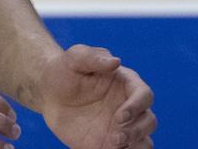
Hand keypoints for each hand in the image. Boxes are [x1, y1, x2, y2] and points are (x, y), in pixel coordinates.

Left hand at [39, 45, 155, 148]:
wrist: (49, 93)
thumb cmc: (65, 71)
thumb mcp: (75, 58)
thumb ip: (93, 57)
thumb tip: (116, 61)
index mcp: (127, 84)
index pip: (144, 96)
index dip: (137, 107)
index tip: (120, 116)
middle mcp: (129, 107)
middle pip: (148, 122)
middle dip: (136, 131)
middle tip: (116, 137)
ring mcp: (121, 128)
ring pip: (144, 142)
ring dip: (135, 146)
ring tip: (114, 146)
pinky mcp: (108, 144)